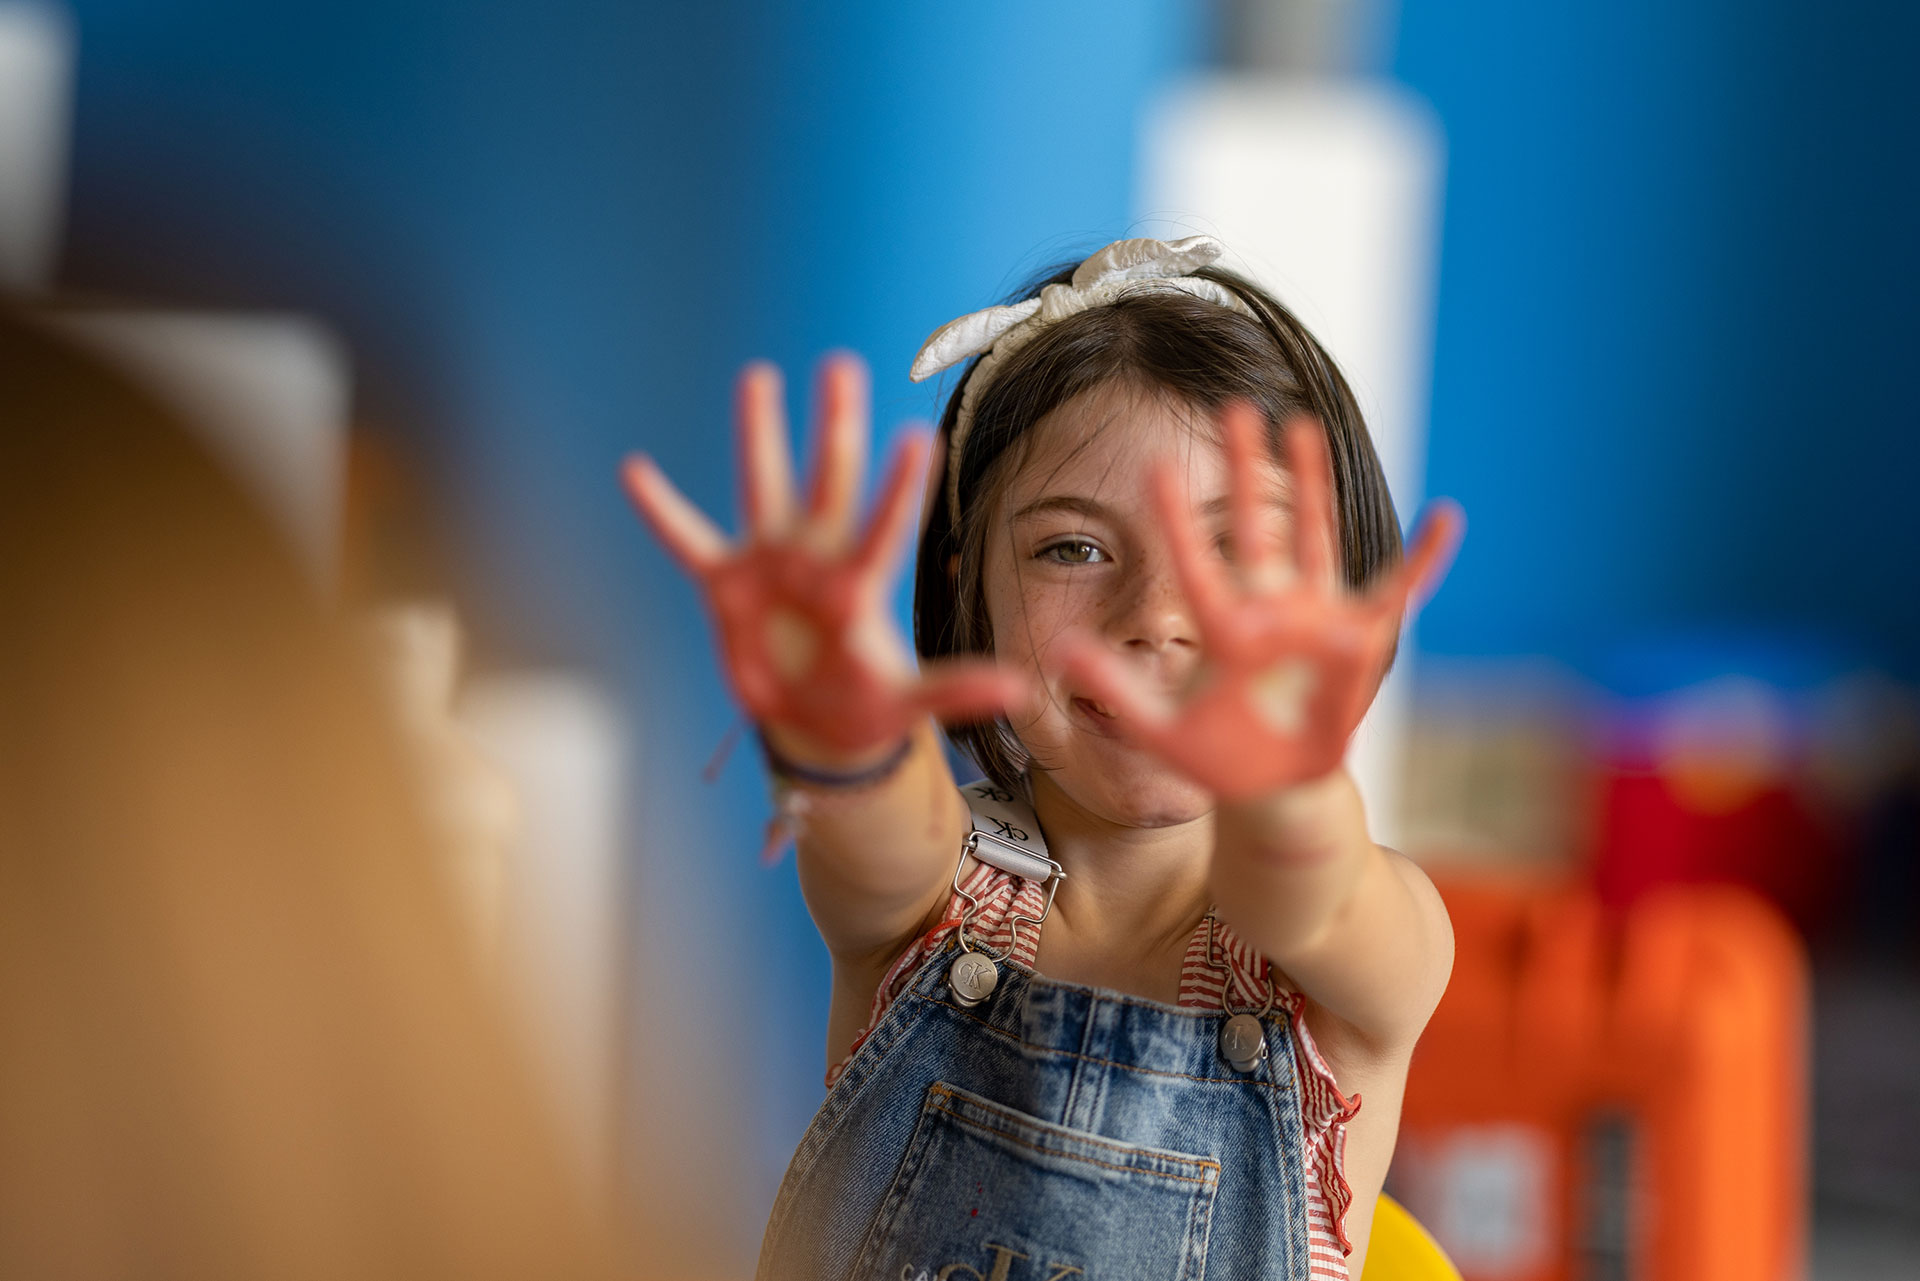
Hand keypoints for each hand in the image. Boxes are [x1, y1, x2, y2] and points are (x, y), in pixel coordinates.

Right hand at [621, 353, 1023, 758]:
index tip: (919, 436)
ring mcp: (769, 563)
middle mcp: (816, 558)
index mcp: (860, 584)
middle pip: (829, 481)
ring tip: (759, 376)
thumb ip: (956, 691)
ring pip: (763, 486)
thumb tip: (1023, 694)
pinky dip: (661, 510)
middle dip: (834, 427)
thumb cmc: (865, 705)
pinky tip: (634, 470)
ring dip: (759, 433)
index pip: (884, 529)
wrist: (812, 721)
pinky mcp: (724, 584)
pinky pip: (687, 540)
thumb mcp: (909, 704)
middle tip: (842, 364)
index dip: (898, 488)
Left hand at [1057, 402, 1461, 800]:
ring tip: (1301, 425)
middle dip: (1244, 469)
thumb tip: (1057, 651)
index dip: (1177, 517)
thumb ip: (1112, 690)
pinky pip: (1396, 591)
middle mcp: (1268, 608)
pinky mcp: (1360, 640)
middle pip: (1254, 525)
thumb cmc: (1218, 759)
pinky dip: (1424, 559)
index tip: (1155, 466)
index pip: (1194, 561)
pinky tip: (1446, 519)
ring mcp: (1315, 618)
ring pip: (1313, 536)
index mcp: (1222, 626)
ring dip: (1310, 484)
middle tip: (1232, 407)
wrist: (1273, 789)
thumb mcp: (1158, 730)